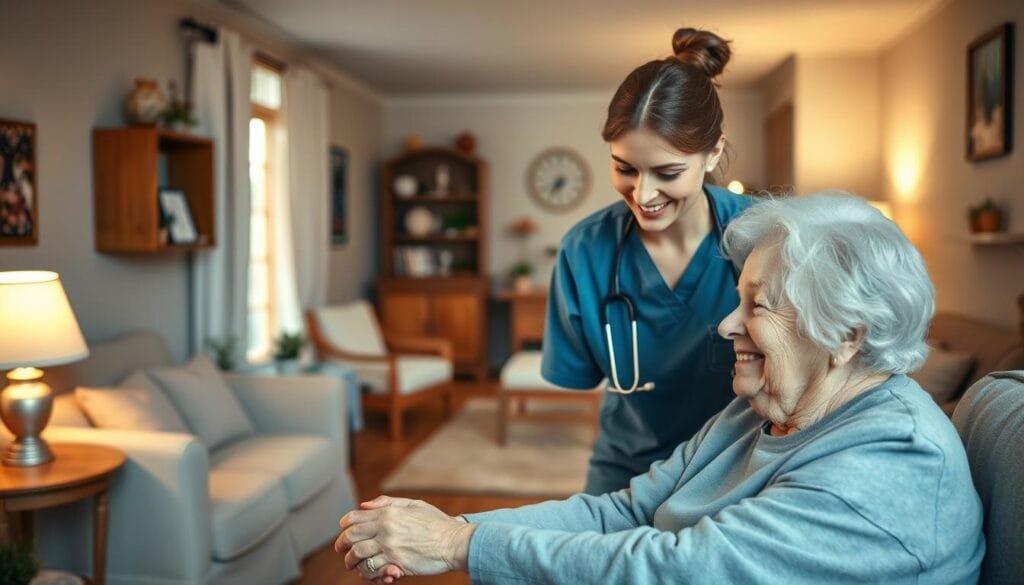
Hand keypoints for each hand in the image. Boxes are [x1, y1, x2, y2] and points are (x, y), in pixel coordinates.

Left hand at [336, 495, 476, 577]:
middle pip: (351, 536)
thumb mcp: (414, 505)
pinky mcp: (396, 563)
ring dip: (352, 562)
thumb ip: (387, 503)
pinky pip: (371, 570)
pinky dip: (367, 574)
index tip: (344, 532)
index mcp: (388, 512)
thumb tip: (363, 506)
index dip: (344, 526)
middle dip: (342, 546)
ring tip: (354, 565)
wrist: (455, 542)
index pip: (354, 518)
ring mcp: (389, 546)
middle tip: (343, 552)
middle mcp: (386, 527)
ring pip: (357, 555)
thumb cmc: (437, 524)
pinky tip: (370, 573)